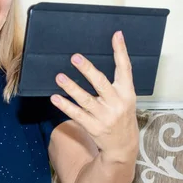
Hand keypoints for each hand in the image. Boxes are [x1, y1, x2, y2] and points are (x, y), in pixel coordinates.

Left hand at [50, 31, 138, 162]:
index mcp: (127, 93)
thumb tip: (100, 59)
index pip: (125, 68)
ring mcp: (104, 116)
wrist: (123, 146)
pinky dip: (65, 106)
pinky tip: (55, 97)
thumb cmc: (122, 116)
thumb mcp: (126, 97)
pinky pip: (76, 114)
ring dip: (71, 87)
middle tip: (74, 57)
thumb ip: (118, 80)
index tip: (116, 35)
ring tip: (59, 76)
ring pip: (85, 99)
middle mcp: (117, 103)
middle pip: (101, 83)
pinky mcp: (93, 127)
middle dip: (87, 70)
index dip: (121, 51)